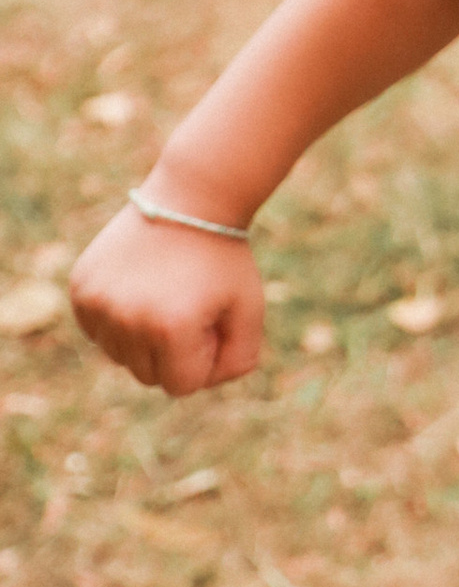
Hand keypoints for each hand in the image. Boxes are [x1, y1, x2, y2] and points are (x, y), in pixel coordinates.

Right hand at [69, 200, 265, 396]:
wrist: (188, 200)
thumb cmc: (223, 260)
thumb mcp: (249, 312)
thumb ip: (236, 363)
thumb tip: (195, 385)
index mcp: (172, 329)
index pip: (182, 387)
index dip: (203, 359)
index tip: (212, 322)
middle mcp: (128, 320)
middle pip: (148, 375)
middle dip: (173, 353)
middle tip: (189, 307)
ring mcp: (98, 304)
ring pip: (119, 356)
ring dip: (142, 339)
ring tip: (164, 295)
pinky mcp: (81, 288)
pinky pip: (97, 331)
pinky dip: (117, 320)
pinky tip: (138, 289)